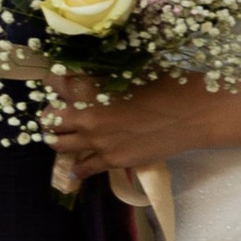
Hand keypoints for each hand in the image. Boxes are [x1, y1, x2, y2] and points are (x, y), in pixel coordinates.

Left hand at [41, 76, 227, 178]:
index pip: (51, 83)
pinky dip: (78, 167)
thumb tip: (86, 79)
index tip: (57, 88)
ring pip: (59, 145)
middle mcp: (85, 115)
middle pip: (48, 120)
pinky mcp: (112, 160)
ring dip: (60, 141)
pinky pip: (83, 168)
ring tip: (66, 140)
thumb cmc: (165, 85)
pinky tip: (77, 167)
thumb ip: (101, 78)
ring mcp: (96, 141)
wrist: (191, 113)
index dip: (52, 85)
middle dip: (51, 118)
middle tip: (59, 118)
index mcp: (88, 88)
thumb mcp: (128, 72)